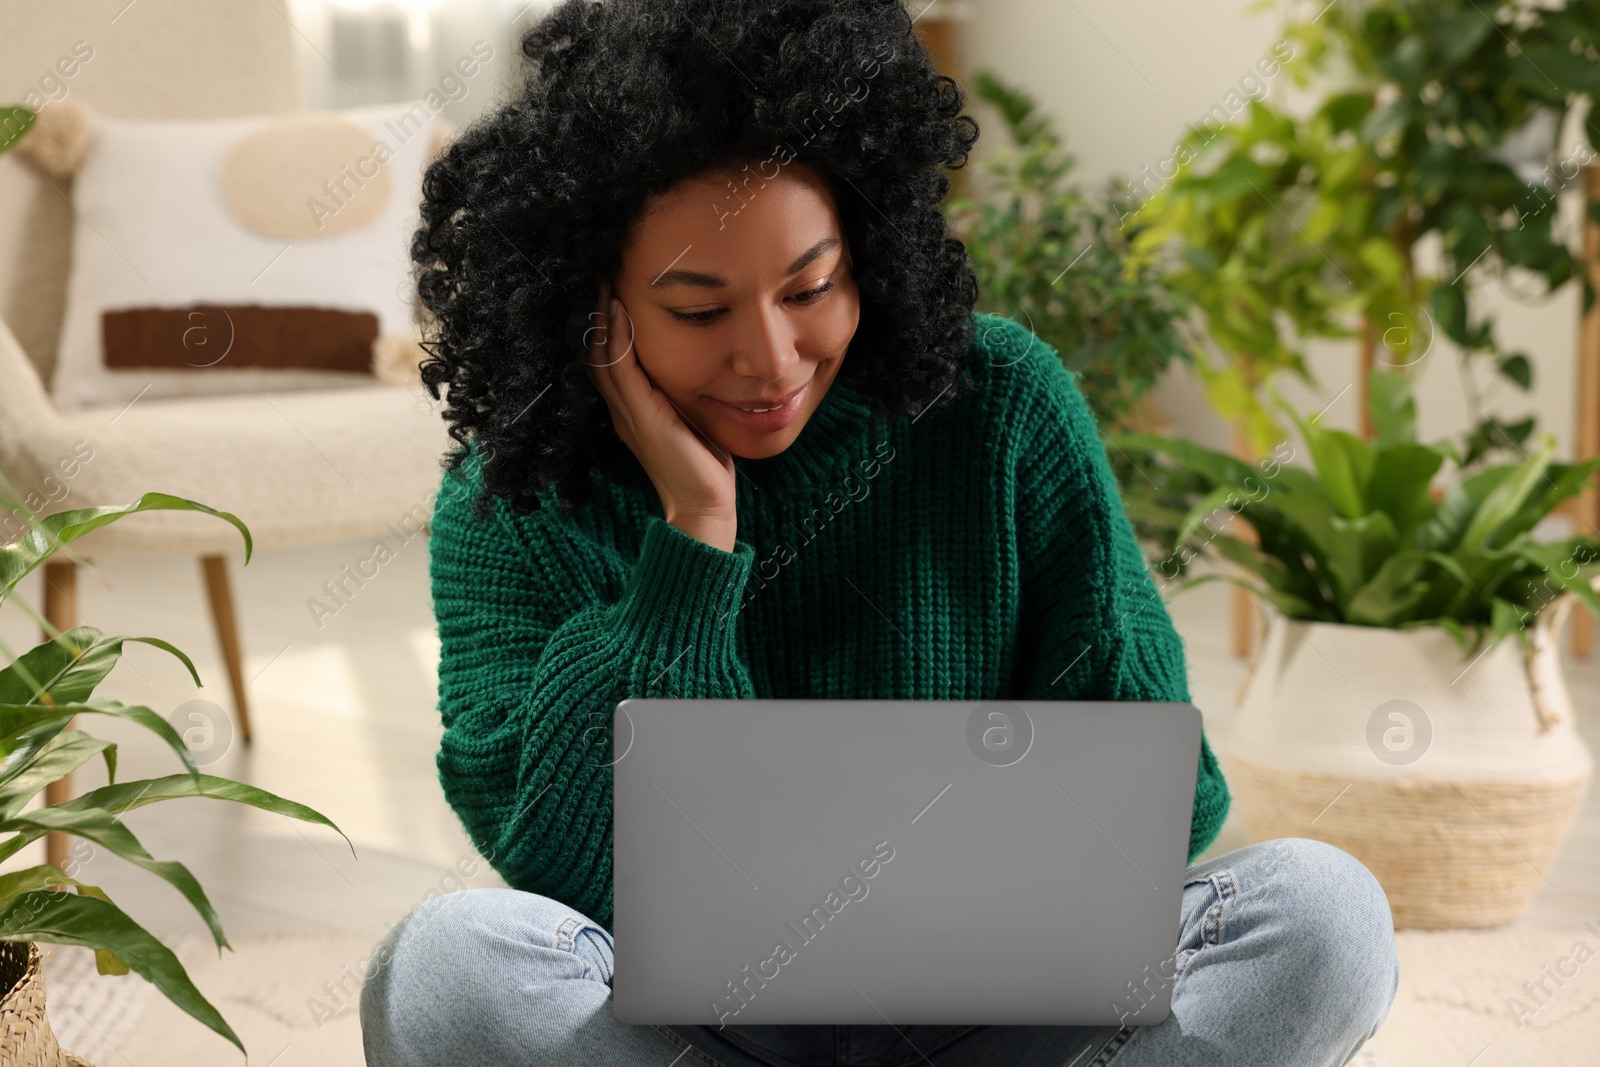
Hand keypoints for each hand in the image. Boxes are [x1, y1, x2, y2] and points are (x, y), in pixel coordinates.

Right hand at [584, 281, 737, 550]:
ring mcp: (628, 413)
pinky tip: (616, 314)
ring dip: (599, 318)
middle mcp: (623, 408)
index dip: (604, 322)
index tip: (609, 284)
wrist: (704, 505)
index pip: (609, 356)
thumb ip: (681, 391)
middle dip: (595, 312)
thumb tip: (701, 356)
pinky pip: (621, 372)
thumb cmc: (703, 463)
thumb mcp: (689, 416)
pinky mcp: (642, 419)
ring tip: (600, 281)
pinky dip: (616, 341)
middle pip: (596, 351)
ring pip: (602, 356)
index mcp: (632, 407)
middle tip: (597, 270)